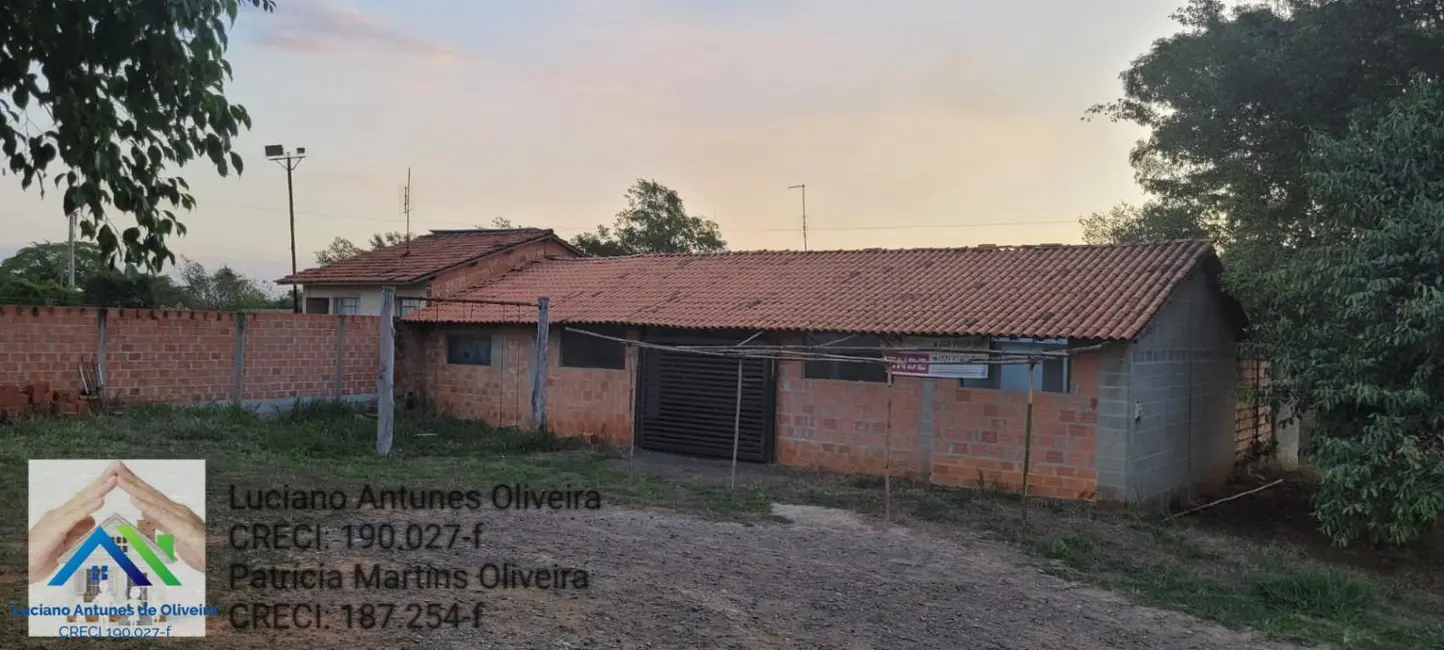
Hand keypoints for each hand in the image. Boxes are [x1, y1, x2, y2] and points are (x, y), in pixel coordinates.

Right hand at [29, 463, 115, 583]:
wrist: (22, 567)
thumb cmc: (40, 556)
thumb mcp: (66, 544)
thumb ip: (78, 531)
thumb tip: (92, 519)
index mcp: (65, 517)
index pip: (86, 498)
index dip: (100, 486)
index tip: (115, 475)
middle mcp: (61, 514)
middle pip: (85, 494)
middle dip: (102, 480)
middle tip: (117, 466)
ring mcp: (57, 519)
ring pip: (81, 501)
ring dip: (99, 489)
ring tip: (113, 478)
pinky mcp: (55, 528)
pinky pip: (74, 516)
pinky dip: (88, 507)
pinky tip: (100, 500)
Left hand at [116, 461, 205, 571]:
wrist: (221, 559)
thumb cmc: (202, 551)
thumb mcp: (176, 537)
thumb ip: (161, 524)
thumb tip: (145, 514)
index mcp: (173, 513)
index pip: (150, 496)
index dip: (134, 484)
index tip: (118, 473)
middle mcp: (177, 511)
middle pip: (150, 493)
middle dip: (132, 479)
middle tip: (115, 466)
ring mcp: (181, 518)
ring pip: (154, 501)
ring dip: (136, 489)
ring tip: (120, 479)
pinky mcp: (184, 529)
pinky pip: (163, 517)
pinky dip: (149, 507)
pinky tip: (136, 501)